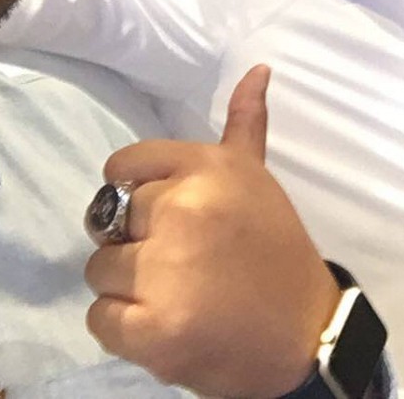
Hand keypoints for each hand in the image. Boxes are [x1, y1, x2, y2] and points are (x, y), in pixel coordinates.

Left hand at [85, 66, 340, 397]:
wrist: (304, 335)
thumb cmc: (276, 252)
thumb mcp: (258, 180)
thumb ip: (245, 125)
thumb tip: (257, 68)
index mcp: (206, 169)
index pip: (122, 168)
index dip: (136, 195)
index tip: (167, 218)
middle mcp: (182, 210)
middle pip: (109, 220)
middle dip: (136, 243)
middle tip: (181, 263)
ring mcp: (165, 272)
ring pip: (99, 271)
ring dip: (128, 288)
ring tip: (175, 295)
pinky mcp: (152, 330)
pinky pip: (99, 318)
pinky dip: (124, 329)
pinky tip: (164, 325)